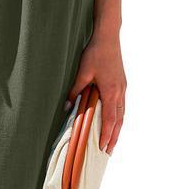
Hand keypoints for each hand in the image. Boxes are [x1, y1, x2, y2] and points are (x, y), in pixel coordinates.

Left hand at [66, 29, 126, 153]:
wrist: (108, 37)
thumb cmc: (95, 53)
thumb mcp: (82, 73)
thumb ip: (75, 91)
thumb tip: (67, 107)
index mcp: (111, 92)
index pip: (110, 120)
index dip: (107, 135)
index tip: (103, 148)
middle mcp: (120, 92)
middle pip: (119, 121)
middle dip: (114, 137)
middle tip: (109, 151)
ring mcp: (122, 88)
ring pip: (122, 114)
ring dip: (117, 129)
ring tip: (112, 141)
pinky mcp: (121, 84)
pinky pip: (121, 106)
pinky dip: (118, 117)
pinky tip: (114, 121)